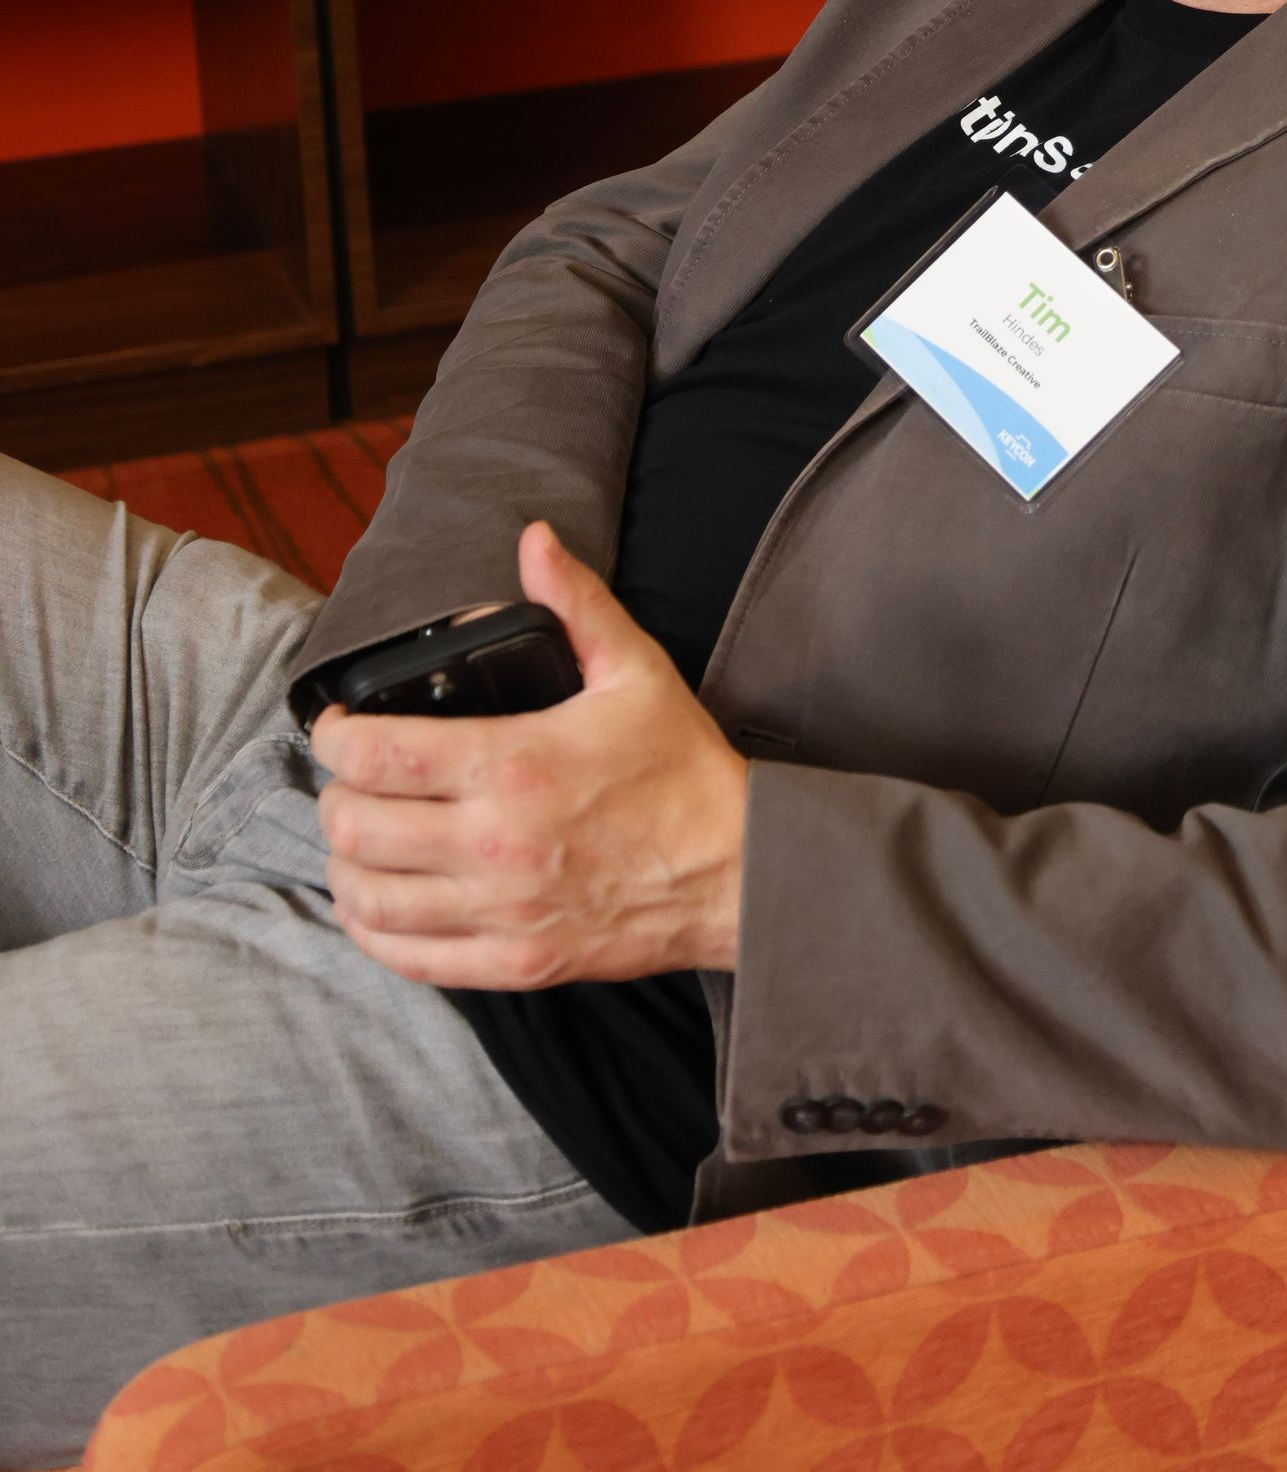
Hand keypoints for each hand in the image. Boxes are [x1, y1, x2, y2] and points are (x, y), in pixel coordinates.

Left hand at [312, 522, 746, 992]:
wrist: (738, 871)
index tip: (336, 726)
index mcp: (513, 764)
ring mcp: (500, 911)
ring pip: (368, 898)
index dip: (333, 737)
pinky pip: (407, 956)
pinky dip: (373, 929)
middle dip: (335, 796)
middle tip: (350, 779)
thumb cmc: (683, 770)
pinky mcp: (513, 963)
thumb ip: (575, 601)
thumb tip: (535, 539)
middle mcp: (493, 843)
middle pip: (356, 828)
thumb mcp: (635, 669)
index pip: (376, 756)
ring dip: (346, 864)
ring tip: (360, 837)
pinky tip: (379, 901)